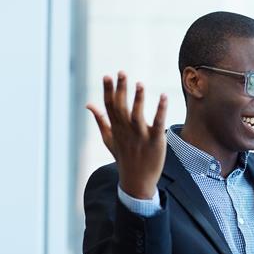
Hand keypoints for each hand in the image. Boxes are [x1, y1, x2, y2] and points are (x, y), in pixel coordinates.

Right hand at [86, 71, 167, 198]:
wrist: (137, 181)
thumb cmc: (124, 157)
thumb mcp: (108, 139)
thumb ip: (100, 120)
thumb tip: (89, 104)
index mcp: (115, 128)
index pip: (109, 106)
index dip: (108, 91)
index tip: (107, 75)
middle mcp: (126, 131)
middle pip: (121, 107)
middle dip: (121, 89)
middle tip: (121, 72)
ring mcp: (140, 136)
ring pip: (137, 115)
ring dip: (137, 99)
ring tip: (139, 83)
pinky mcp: (155, 140)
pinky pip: (157, 123)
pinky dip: (160, 110)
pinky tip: (163, 96)